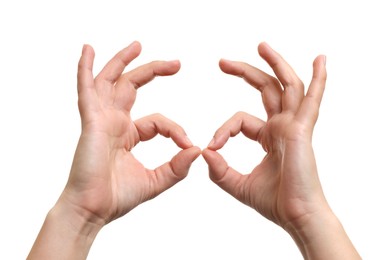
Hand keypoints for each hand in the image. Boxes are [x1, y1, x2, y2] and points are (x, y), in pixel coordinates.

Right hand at [62, 41, 200, 224]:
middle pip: (132, 86)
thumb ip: (177, 167)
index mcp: (128, 134)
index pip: (158, 120)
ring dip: (122, 61)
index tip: (188, 144)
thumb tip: (198, 150)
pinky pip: (86, 90)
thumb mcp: (155, 180)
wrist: (93, 210)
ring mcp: (101, 119)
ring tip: (138, 45)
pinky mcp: (91, 121)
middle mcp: (114, 122)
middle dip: (153, 71)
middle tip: (176, 63)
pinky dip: (85, 69)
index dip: (175, 129)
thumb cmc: (117, 197)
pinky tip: (88, 50)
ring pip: (111, 80)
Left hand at [203, 42, 327, 228]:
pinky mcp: (302, 129)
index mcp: (270, 136)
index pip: (240, 119)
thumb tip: (204, 152)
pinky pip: (311, 99)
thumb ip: (220, 170)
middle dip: (245, 72)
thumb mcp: (238, 184)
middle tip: (222, 63)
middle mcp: (283, 126)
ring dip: (275, 63)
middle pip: (266, 89)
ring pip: (287, 85)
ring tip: (260, 45)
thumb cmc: (274, 202)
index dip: (223, 129)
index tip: (212, 146)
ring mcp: (294, 125)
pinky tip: (320, 60)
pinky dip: (318, 79)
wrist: (295, 216)